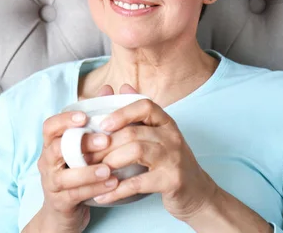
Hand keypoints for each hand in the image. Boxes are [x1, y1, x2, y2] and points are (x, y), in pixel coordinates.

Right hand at [26, 86, 117, 232]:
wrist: (65, 208)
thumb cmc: (78, 168)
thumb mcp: (85, 143)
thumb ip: (95, 115)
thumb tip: (108, 88)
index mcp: (52, 143)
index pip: (50, 126)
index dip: (65, 120)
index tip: (84, 116)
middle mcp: (47, 161)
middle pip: (56, 148)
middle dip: (81, 143)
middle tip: (105, 140)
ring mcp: (51, 182)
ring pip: (65, 176)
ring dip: (88, 171)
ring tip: (110, 168)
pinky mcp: (60, 202)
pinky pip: (75, 195)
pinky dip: (95, 189)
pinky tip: (113, 184)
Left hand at [91, 84, 217, 222]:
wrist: (197, 193)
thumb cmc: (170, 162)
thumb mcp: (157, 135)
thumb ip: (137, 114)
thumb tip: (120, 86)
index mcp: (166, 122)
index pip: (145, 106)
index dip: (122, 112)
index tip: (102, 124)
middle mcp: (172, 136)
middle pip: (133, 132)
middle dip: (105, 145)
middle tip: (85, 155)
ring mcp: (174, 158)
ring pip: (136, 152)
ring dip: (109, 162)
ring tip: (93, 172)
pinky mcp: (172, 180)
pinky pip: (139, 182)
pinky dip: (117, 189)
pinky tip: (102, 195)